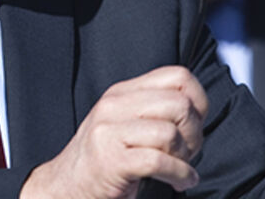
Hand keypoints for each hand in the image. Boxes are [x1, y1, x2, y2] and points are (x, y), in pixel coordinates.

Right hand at [19, 66, 206, 198]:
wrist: (66, 187)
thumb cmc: (104, 160)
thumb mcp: (125, 123)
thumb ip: (153, 110)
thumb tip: (198, 110)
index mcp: (122, 92)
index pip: (178, 76)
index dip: (198, 101)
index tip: (195, 125)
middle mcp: (114, 105)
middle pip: (179, 104)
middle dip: (194, 133)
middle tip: (187, 153)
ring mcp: (109, 131)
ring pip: (170, 133)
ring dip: (185, 158)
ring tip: (179, 169)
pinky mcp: (110, 160)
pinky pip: (159, 161)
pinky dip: (179, 175)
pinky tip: (179, 182)